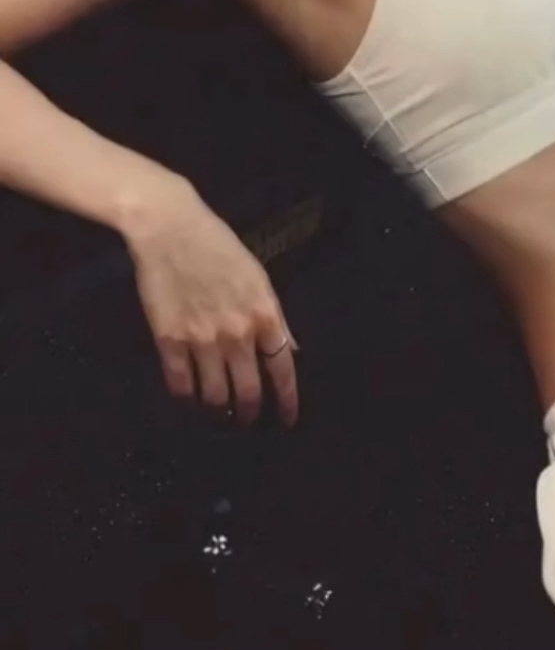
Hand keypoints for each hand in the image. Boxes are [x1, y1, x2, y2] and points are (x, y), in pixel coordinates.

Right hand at [122, 181, 299, 427]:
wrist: (171, 230)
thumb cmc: (219, 247)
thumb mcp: (258, 277)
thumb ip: (275, 317)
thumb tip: (291, 349)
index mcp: (263, 313)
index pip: (282, 368)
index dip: (288, 400)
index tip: (289, 419)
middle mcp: (236, 333)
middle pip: (248, 391)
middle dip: (251, 412)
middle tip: (248, 420)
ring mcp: (201, 340)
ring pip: (214, 395)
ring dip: (219, 410)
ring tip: (220, 413)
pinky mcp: (169, 341)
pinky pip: (180, 385)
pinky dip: (187, 397)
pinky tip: (190, 399)